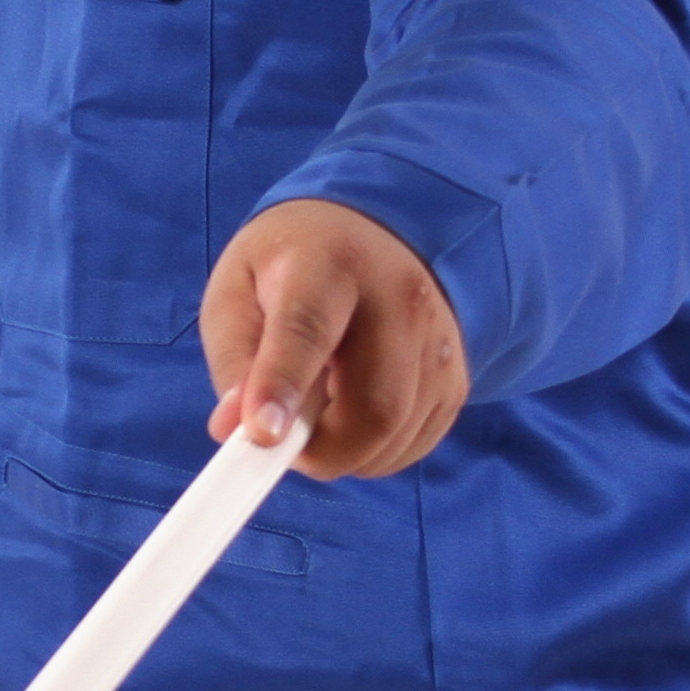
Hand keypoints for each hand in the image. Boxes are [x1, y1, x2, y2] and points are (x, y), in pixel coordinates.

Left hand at [202, 199, 469, 478]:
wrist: (372, 238)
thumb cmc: (291, 272)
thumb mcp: (237, 294)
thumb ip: (234, 361)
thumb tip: (236, 430)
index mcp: (329, 264)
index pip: (308, 330)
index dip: (283, 387)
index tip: (263, 435)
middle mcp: (400, 298)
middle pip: (372, 406)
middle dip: (320, 451)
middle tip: (282, 443)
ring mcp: (438, 339)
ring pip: (394, 435)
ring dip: (342, 452)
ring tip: (315, 411)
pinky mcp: (455, 377)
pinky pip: (413, 445)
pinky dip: (372, 452)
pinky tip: (350, 413)